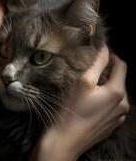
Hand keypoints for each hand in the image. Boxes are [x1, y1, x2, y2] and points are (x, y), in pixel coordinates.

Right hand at [29, 44, 129, 160]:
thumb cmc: (71, 111)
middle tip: (90, 71)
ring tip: (89, 88)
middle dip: (108, 72)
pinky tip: (90, 103)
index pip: (121, 66)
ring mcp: (118, 117)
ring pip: (116, 94)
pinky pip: (112, 107)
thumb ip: (97, 64)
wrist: (65, 141)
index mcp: (117, 92)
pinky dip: (104, 100)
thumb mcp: (82, 82)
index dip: (112, 56)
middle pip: (119, 80)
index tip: (100, 53)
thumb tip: (105, 48)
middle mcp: (123, 105)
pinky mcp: (111, 125)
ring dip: (106, 87)